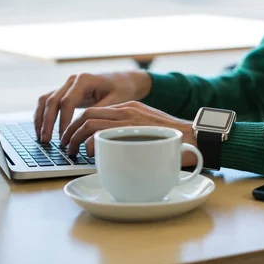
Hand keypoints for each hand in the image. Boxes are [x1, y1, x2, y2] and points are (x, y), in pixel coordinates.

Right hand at [34, 71, 151, 141]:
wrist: (124, 79)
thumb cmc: (122, 89)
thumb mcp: (116, 101)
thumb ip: (100, 112)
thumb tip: (86, 128)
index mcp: (84, 80)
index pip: (67, 101)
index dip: (63, 121)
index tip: (63, 136)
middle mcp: (72, 80)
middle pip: (52, 100)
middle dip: (47, 122)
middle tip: (46, 140)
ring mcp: (67, 85)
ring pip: (46, 100)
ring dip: (41, 119)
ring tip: (41, 138)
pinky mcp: (66, 91)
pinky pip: (49, 101)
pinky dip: (43, 115)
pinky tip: (43, 130)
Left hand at [61, 101, 198, 166]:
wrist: (197, 137)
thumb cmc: (176, 141)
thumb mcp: (150, 133)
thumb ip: (131, 136)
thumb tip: (114, 153)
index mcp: (130, 108)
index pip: (95, 111)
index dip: (78, 124)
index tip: (73, 137)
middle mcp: (127, 110)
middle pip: (87, 115)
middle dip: (71, 130)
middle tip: (66, 145)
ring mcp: (129, 118)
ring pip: (89, 122)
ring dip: (75, 138)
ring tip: (71, 151)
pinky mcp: (133, 128)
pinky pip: (102, 133)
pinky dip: (90, 144)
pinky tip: (90, 154)